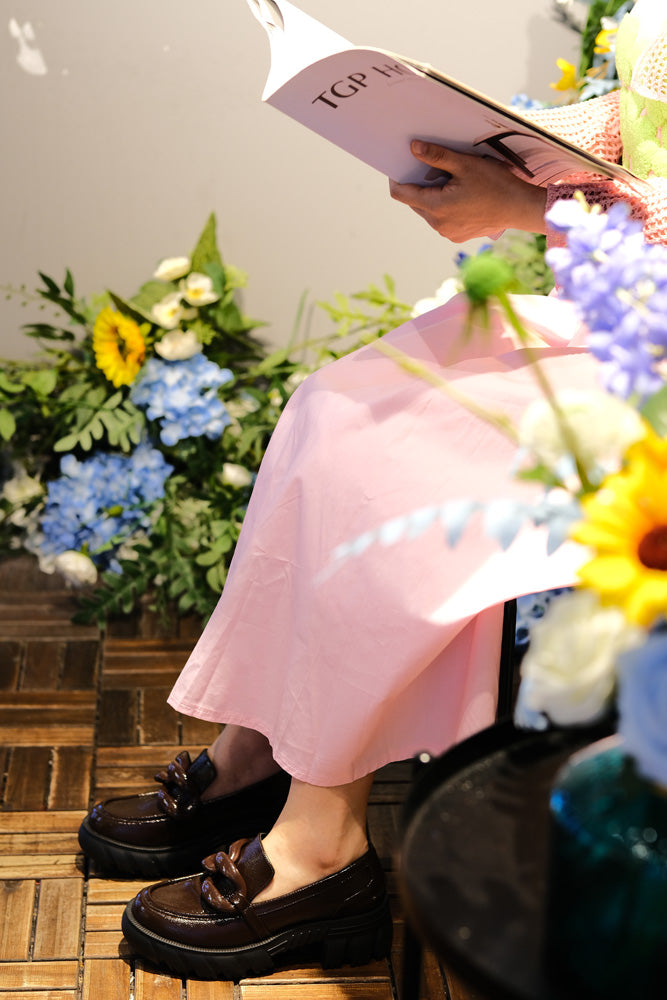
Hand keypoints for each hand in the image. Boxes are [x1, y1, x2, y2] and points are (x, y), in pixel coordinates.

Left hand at [389, 141, 547, 242]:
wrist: (520, 208)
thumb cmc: (496, 184)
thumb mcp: (465, 164)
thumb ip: (437, 156)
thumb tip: (413, 148)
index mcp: (436, 207)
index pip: (402, 194)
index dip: (397, 179)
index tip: (399, 166)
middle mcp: (438, 224)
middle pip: (415, 202)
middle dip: (419, 186)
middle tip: (433, 169)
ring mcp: (448, 233)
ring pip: (429, 211)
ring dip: (433, 197)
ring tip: (451, 183)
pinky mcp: (457, 236)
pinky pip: (442, 220)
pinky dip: (445, 207)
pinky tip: (461, 197)